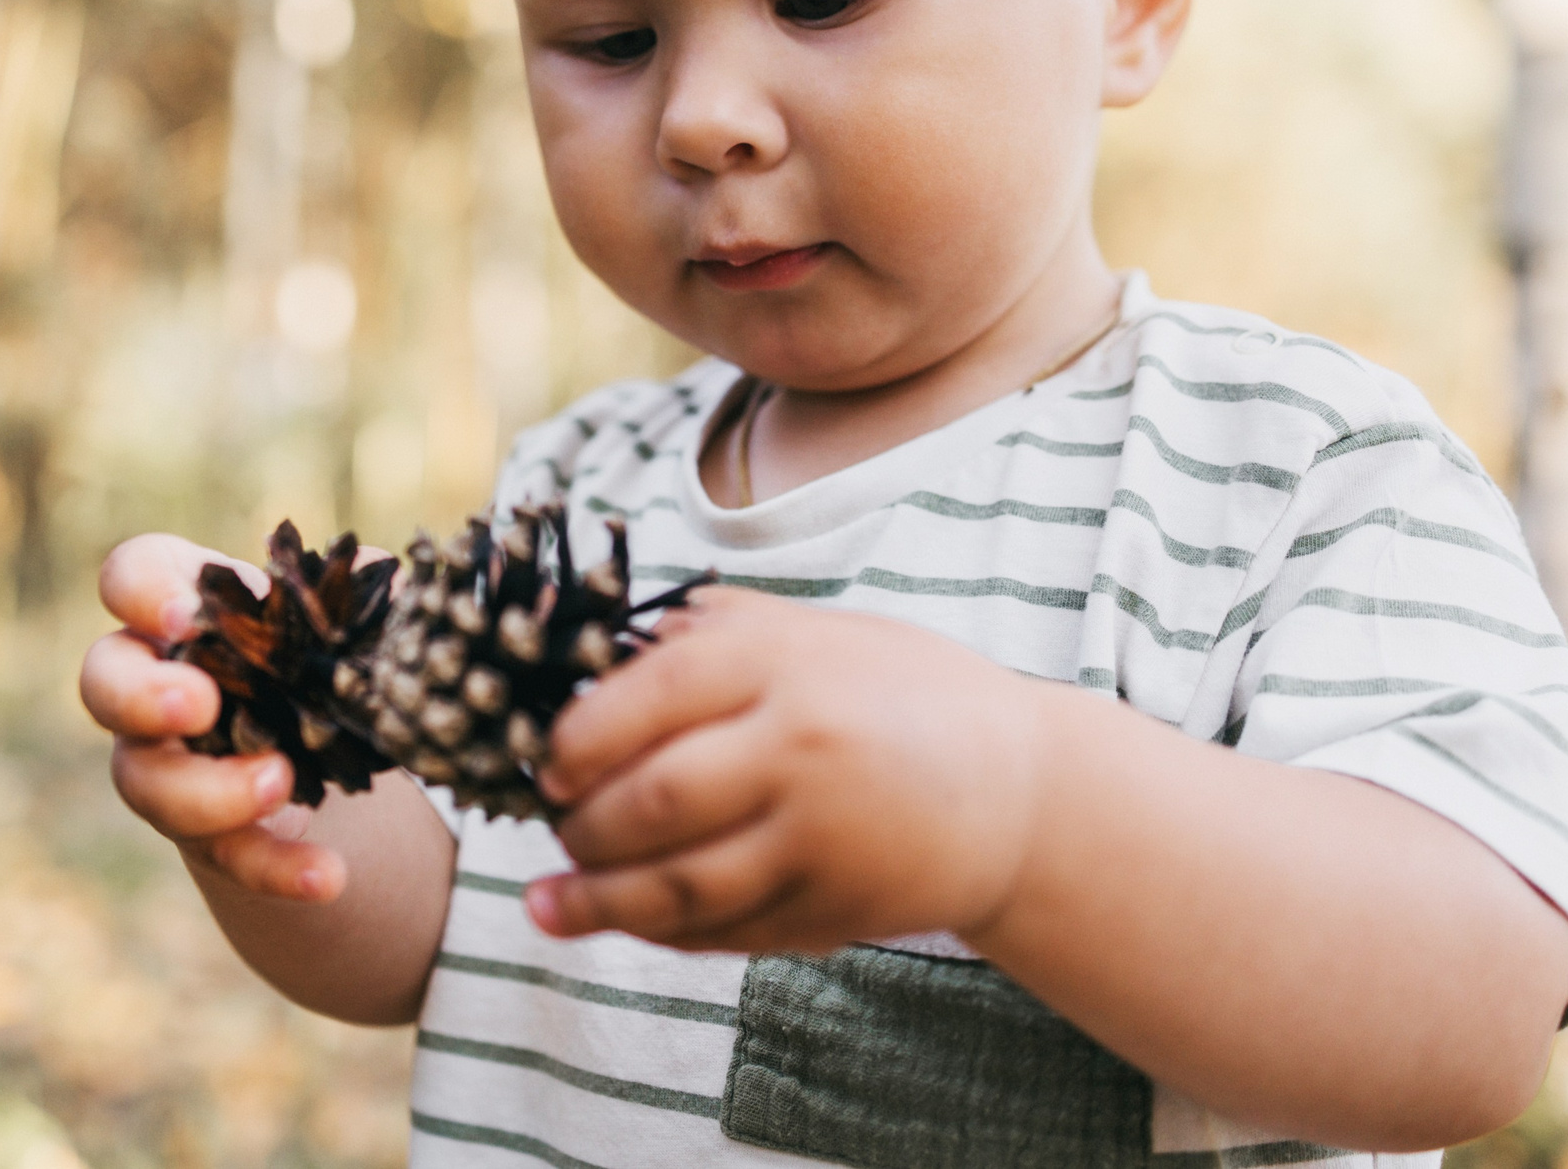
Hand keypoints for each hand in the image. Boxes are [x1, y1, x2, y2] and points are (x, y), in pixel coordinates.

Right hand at [79, 533, 345, 903]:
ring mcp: (162, 760)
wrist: (313, 744)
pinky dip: (274, 867)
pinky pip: (222, 854)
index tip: (183, 616)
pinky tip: (326, 875)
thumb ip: (352, 592)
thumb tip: (377, 575)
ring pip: (145, 782)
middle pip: (104, 683)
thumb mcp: (333, 616)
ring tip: (279, 782)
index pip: (128, 577)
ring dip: (208, 790)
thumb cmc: (307, 649)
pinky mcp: (200, 830)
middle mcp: (149, 680)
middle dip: (141, 696)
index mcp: (178, 605)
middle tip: (199, 705)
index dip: (140, 592)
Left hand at [528, 588, 1048, 952]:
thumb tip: (602, 647)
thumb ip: (716, 632)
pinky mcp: (832, 911)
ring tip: (548, 903)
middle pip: (653, 802)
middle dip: (581, 826)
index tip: (549, 762)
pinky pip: (723, 932)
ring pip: (678, 887)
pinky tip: (623, 922)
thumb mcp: (817, 632)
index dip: (578, 737)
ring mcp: (819, 840)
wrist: (1019, 789)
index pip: (651, 695)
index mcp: (787, 663)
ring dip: (597, 902)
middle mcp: (800, 749)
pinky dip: (660, 934)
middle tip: (555, 827)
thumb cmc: (902, 694)